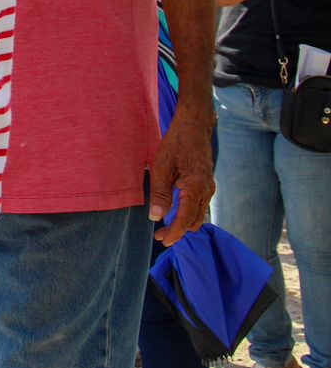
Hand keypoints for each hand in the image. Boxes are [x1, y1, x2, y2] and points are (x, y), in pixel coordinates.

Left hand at [150, 110, 214, 245]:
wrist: (194, 126)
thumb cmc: (176, 144)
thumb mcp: (161, 168)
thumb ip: (160, 194)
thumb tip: (156, 217)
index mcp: (196, 188)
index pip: (186, 220)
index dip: (175, 233)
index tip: (163, 241)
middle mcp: (207, 191)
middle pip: (194, 221)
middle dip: (179, 232)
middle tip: (160, 237)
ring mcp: (209, 188)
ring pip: (199, 214)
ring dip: (184, 223)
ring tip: (165, 227)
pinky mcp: (207, 184)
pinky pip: (199, 205)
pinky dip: (189, 213)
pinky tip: (175, 212)